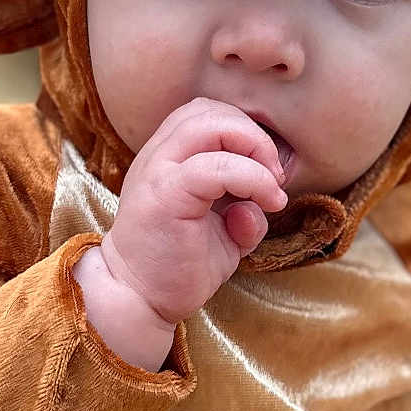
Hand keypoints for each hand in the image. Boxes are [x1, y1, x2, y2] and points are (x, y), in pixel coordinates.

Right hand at [100, 98, 288, 327]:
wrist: (137, 300)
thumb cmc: (177, 267)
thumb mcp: (224, 235)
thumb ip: (247, 212)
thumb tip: (263, 204)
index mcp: (167, 159)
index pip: (205, 114)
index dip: (243, 131)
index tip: (268, 172)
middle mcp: (158, 157)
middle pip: (207, 110)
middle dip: (252, 134)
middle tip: (274, 174)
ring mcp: (158, 173)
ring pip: (208, 124)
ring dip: (253, 147)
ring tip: (270, 186)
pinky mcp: (165, 196)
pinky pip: (214, 167)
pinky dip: (251, 178)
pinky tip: (266, 203)